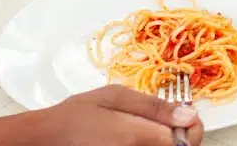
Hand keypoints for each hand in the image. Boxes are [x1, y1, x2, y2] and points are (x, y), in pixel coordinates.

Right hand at [38, 85, 202, 145]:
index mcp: (137, 136)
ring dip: (164, 143)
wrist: (46, 139)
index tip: (184, 118)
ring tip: (144, 130)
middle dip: (178, 136)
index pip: (187, 139)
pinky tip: (136, 139)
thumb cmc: (76, 116)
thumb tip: (188, 114)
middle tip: (167, 123)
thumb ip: (154, 106)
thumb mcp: (115, 97)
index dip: (191, 127)